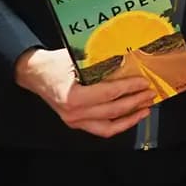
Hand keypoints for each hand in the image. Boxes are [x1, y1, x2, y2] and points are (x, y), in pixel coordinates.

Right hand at [14, 47, 153, 137]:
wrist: (34, 73)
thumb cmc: (54, 63)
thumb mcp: (76, 57)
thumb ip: (99, 60)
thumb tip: (128, 56)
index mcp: (73, 96)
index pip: (109, 93)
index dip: (130, 88)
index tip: (144, 82)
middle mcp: (74, 113)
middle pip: (112, 110)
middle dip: (135, 102)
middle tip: (151, 93)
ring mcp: (74, 121)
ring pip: (109, 126)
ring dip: (130, 118)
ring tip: (145, 108)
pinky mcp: (76, 123)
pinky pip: (101, 129)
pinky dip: (118, 124)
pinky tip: (131, 116)